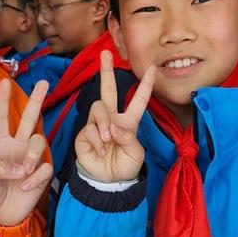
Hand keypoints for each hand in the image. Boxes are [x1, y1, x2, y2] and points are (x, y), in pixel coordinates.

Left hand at [0, 77, 53, 226]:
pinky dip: (35, 178)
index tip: (4, 82)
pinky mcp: (41, 173)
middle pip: (29, 119)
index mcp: (0, 144)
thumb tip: (20, 167)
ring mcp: (31, 158)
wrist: (2, 216)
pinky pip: (44, 167)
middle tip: (45, 83)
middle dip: (37, 100)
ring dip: (32, 155)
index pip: (1, 118)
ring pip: (39, 141)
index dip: (2, 101)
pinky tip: (25, 187)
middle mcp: (17, 147)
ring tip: (23, 172)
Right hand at [74, 51, 156, 183]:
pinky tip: (101, 150)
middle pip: (109, 90)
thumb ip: (128, 138)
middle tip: (105, 54)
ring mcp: (97, 125)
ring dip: (104, 123)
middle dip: (106, 71)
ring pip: (99, 108)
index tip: (152, 68)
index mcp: (129, 122)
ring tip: (107, 140)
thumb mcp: (134, 154)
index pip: (138, 100)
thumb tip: (113, 126)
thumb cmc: (124, 167)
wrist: (107, 182)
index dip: (146, 85)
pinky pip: (89, 128)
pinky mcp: (84, 134)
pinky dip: (96, 140)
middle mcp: (112, 119)